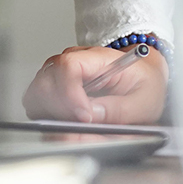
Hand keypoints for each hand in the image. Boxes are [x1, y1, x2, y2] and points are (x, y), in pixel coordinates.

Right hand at [22, 45, 168, 123]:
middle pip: (45, 80)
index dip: (70, 94)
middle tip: (79, 125)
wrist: (146, 77)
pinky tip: (66, 122)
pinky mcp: (55, 88)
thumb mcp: (145, 100)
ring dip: (50, 114)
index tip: (84, 117)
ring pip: (37, 92)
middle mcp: (75, 61)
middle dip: (58, 109)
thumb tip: (91, 117)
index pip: (68, 66)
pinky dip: (46, 116)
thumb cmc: (145, 85)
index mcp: (100, 58)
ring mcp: (62, 73)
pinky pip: (38, 102)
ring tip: (73, 125)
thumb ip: (119, 110)